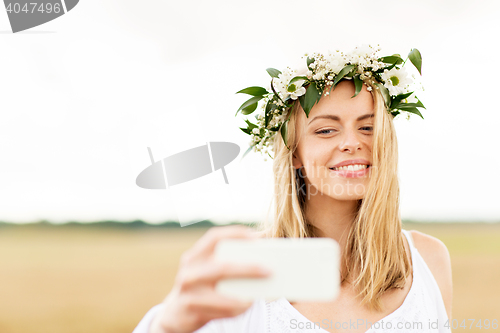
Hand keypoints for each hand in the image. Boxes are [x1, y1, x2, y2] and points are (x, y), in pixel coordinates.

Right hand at [148, 225, 269, 332]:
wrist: (175, 314)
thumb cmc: (201, 287)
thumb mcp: (206, 270)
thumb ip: (226, 259)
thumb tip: (262, 250)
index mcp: (194, 256)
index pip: (214, 237)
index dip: (235, 234)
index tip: (256, 236)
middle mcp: (189, 271)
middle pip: (222, 267)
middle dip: (248, 269)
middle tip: (269, 270)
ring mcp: (187, 293)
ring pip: (222, 294)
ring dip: (244, 295)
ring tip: (260, 294)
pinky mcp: (190, 311)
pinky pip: (220, 311)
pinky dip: (237, 309)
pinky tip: (247, 305)